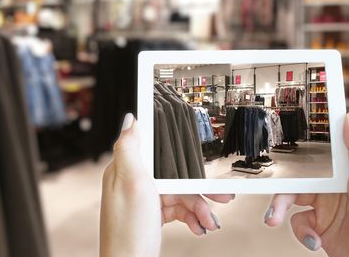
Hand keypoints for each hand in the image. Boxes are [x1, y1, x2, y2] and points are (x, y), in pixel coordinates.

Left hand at [100, 113, 232, 256]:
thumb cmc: (128, 230)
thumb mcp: (130, 183)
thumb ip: (130, 148)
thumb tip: (131, 119)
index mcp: (126, 169)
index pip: (157, 149)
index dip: (180, 151)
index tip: (199, 152)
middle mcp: (134, 182)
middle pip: (174, 175)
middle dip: (199, 188)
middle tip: (223, 196)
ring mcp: (144, 200)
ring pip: (180, 194)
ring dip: (198, 208)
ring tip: (210, 222)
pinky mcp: (152, 215)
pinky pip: (178, 209)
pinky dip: (191, 217)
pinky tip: (200, 227)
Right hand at [264, 110, 348, 255]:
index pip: (322, 152)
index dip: (304, 145)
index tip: (284, 135)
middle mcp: (335, 189)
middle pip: (298, 178)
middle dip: (280, 187)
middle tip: (269, 192)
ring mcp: (327, 210)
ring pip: (291, 200)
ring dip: (280, 209)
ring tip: (274, 220)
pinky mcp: (319, 230)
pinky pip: (298, 224)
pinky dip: (301, 232)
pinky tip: (314, 240)